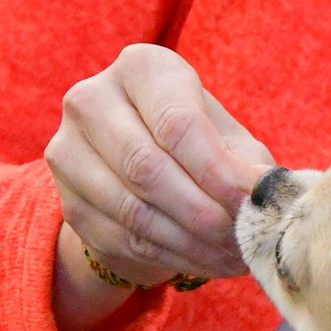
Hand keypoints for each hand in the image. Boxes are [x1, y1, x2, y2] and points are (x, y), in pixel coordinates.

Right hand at [47, 44, 272, 330]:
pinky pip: (122, 240)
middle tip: (241, 241)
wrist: (142, 171)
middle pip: (147, 167)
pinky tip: (204, 263)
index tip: (249, 205)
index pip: (176, 122)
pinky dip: (170, 258)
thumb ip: (246, 167)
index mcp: (141, 68)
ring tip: (231, 258)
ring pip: (132, 210)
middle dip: (203, 213)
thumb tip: (262, 201)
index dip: (217, 171)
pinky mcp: (68, 203)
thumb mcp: (229, 142)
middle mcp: (91, 100)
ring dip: (189, 243)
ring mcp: (68, 152)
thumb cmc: (199, 146)